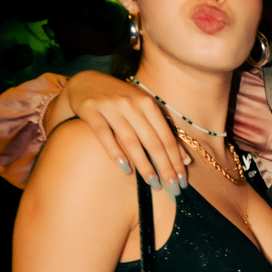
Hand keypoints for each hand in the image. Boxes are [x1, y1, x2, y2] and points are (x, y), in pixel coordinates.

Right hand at [65, 70, 188, 189]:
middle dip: (164, 166)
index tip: (182, 181)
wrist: (85, 83)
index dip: (176, 160)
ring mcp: (110, 106)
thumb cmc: (120, 101)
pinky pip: (104, 134)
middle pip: (152, 141)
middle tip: (172, 188)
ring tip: (153, 183)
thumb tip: (186, 160)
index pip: (166, 137)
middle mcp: (131, 104)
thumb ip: (163, 132)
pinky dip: (115, 152)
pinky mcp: (91, 110)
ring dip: (144, 164)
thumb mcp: (143, 110)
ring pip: (131, 140)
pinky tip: (125, 168)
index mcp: (148, 103)